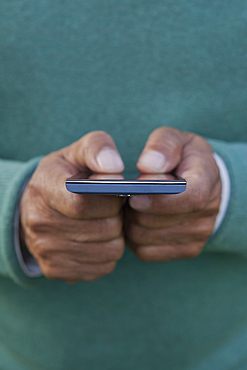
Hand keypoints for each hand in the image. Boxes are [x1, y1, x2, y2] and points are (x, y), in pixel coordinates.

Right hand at [20, 131, 125, 282]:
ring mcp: (46, 250)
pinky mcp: (57, 270)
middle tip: (111, 207)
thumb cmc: (65, 176)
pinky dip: (107, 254)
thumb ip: (98, 149)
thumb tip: (115, 168)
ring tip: (105, 221)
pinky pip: (104, 267)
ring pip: (110, 251)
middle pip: (104, 229)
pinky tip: (97, 238)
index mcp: (44, 187)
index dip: (111, 198)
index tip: (117, 191)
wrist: (36, 206)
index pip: (82, 202)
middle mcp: (39, 223)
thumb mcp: (78, 152)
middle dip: (117, 216)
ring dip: (116, 236)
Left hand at [124, 127, 221, 261]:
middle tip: (127, 195)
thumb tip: (148, 166)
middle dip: (135, 209)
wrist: (202, 183)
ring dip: (130, 222)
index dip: (159, 200)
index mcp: (207, 179)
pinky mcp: (185, 250)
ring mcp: (197, 235)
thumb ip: (162, 146)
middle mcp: (207, 212)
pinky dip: (133, 237)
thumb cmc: (183, 158)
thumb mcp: (176, 140)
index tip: (134, 196)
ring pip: (145, 238)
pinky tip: (137, 219)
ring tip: (131, 205)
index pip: (190, 197)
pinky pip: (145, 251)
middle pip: (159, 221)